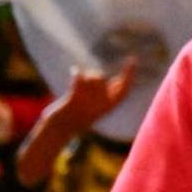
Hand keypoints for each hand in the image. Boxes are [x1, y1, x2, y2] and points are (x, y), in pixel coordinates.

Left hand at [16, 64, 131, 184]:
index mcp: (108, 107)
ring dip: (84, 77)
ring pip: (91, 77)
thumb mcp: (97, 108)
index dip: (130, 74)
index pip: (124, 89)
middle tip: (92, 80)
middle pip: (102, 80)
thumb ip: (107, 96)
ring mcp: (88, 102)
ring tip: (77, 85)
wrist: (58, 131)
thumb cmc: (78, 117)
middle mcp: (101, 105)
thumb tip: (114, 79)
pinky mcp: (74, 100)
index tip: (132, 60)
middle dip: (95, 77)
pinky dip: (76, 73)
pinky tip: (74, 71)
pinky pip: (79, 79)